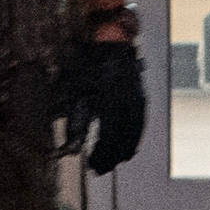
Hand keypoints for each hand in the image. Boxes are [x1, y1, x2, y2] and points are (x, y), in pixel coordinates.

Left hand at [54, 34, 150, 173]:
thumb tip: (68, 146)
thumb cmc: (90, 64)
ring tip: (117, 160)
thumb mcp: (76, 90)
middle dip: (112, 157)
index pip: (108, 139)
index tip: (92, 166)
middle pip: (123, 140)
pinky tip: (131, 144)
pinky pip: (141, 123)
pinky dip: (135, 137)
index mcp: (110, 104)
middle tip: (102, 169)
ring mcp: (137, 100)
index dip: (101, 156)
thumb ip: (75, 121)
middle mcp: (127, 105)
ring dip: (125, 150)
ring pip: (135, 134)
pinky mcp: (141, 97)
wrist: (113, 41)